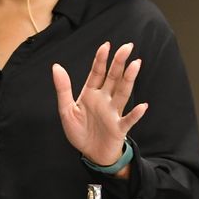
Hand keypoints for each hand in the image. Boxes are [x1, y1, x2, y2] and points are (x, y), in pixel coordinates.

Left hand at [52, 42, 147, 166]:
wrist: (91, 154)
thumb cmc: (79, 131)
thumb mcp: (66, 109)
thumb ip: (63, 88)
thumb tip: (56, 66)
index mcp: (90, 94)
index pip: (97, 73)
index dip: (101, 60)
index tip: (106, 45)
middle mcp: (104, 100)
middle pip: (113, 78)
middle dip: (119, 62)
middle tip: (127, 46)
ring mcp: (113, 113)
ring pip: (123, 93)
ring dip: (129, 79)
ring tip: (136, 64)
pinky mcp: (119, 128)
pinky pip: (128, 120)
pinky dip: (135, 114)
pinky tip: (142, 106)